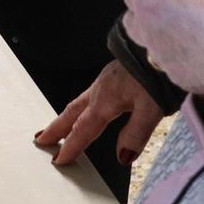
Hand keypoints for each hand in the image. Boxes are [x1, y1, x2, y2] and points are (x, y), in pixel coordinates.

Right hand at [35, 61, 165, 168]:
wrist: (163, 43)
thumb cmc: (158, 74)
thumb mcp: (151, 109)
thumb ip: (135, 134)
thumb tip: (123, 157)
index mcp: (106, 101)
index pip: (83, 129)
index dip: (71, 146)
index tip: (58, 160)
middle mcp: (101, 90)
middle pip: (72, 113)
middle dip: (56, 128)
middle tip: (41, 139)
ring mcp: (106, 80)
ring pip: (79, 102)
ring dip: (66, 116)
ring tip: (57, 126)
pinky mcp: (113, 74)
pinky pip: (88, 94)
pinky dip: (80, 105)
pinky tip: (87, 106)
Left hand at [120, 0, 203, 94]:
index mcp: (149, 4)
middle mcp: (148, 33)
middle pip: (133, 17)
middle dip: (146, 6)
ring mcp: (163, 59)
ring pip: (152, 42)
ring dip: (162, 30)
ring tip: (190, 24)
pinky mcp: (181, 78)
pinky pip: (172, 62)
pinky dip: (180, 52)